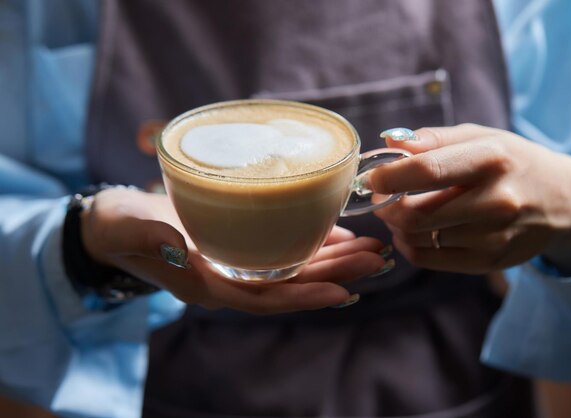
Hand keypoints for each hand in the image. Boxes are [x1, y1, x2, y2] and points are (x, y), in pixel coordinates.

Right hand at [80, 188, 385, 313]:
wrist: (113, 222)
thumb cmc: (118, 227)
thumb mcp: (127, 228)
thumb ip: (150, 237)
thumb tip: (178, 246)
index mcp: (206, 284)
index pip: (263, 299)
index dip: (303, 297)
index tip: (343, 291)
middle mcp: (229, 279)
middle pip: (291, 284)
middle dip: (336, 275)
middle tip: (377, 259)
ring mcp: (236, 263)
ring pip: (293, 268)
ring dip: (334, 260)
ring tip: (371, 249)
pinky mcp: (239, 243)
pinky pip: (283, 250)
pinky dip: (313, 242)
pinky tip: (340, 232)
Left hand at [370, 124, 570, 274]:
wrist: (563, 201)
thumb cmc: (512, 161)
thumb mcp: (480, 137)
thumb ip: (433, 139)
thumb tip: (388, 142)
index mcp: (491, 160)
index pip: (426, 171)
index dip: (387, 176)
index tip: (368, 177)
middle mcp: (496, 201)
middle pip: (415, 215)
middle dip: (386, 207)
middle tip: (381, 197)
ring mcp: (494, 237)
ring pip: (418, 239)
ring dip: (396, 226)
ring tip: (400, 210)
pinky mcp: (489, 262)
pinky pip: (428, 259)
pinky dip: (410, 245)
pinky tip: (415, 231)